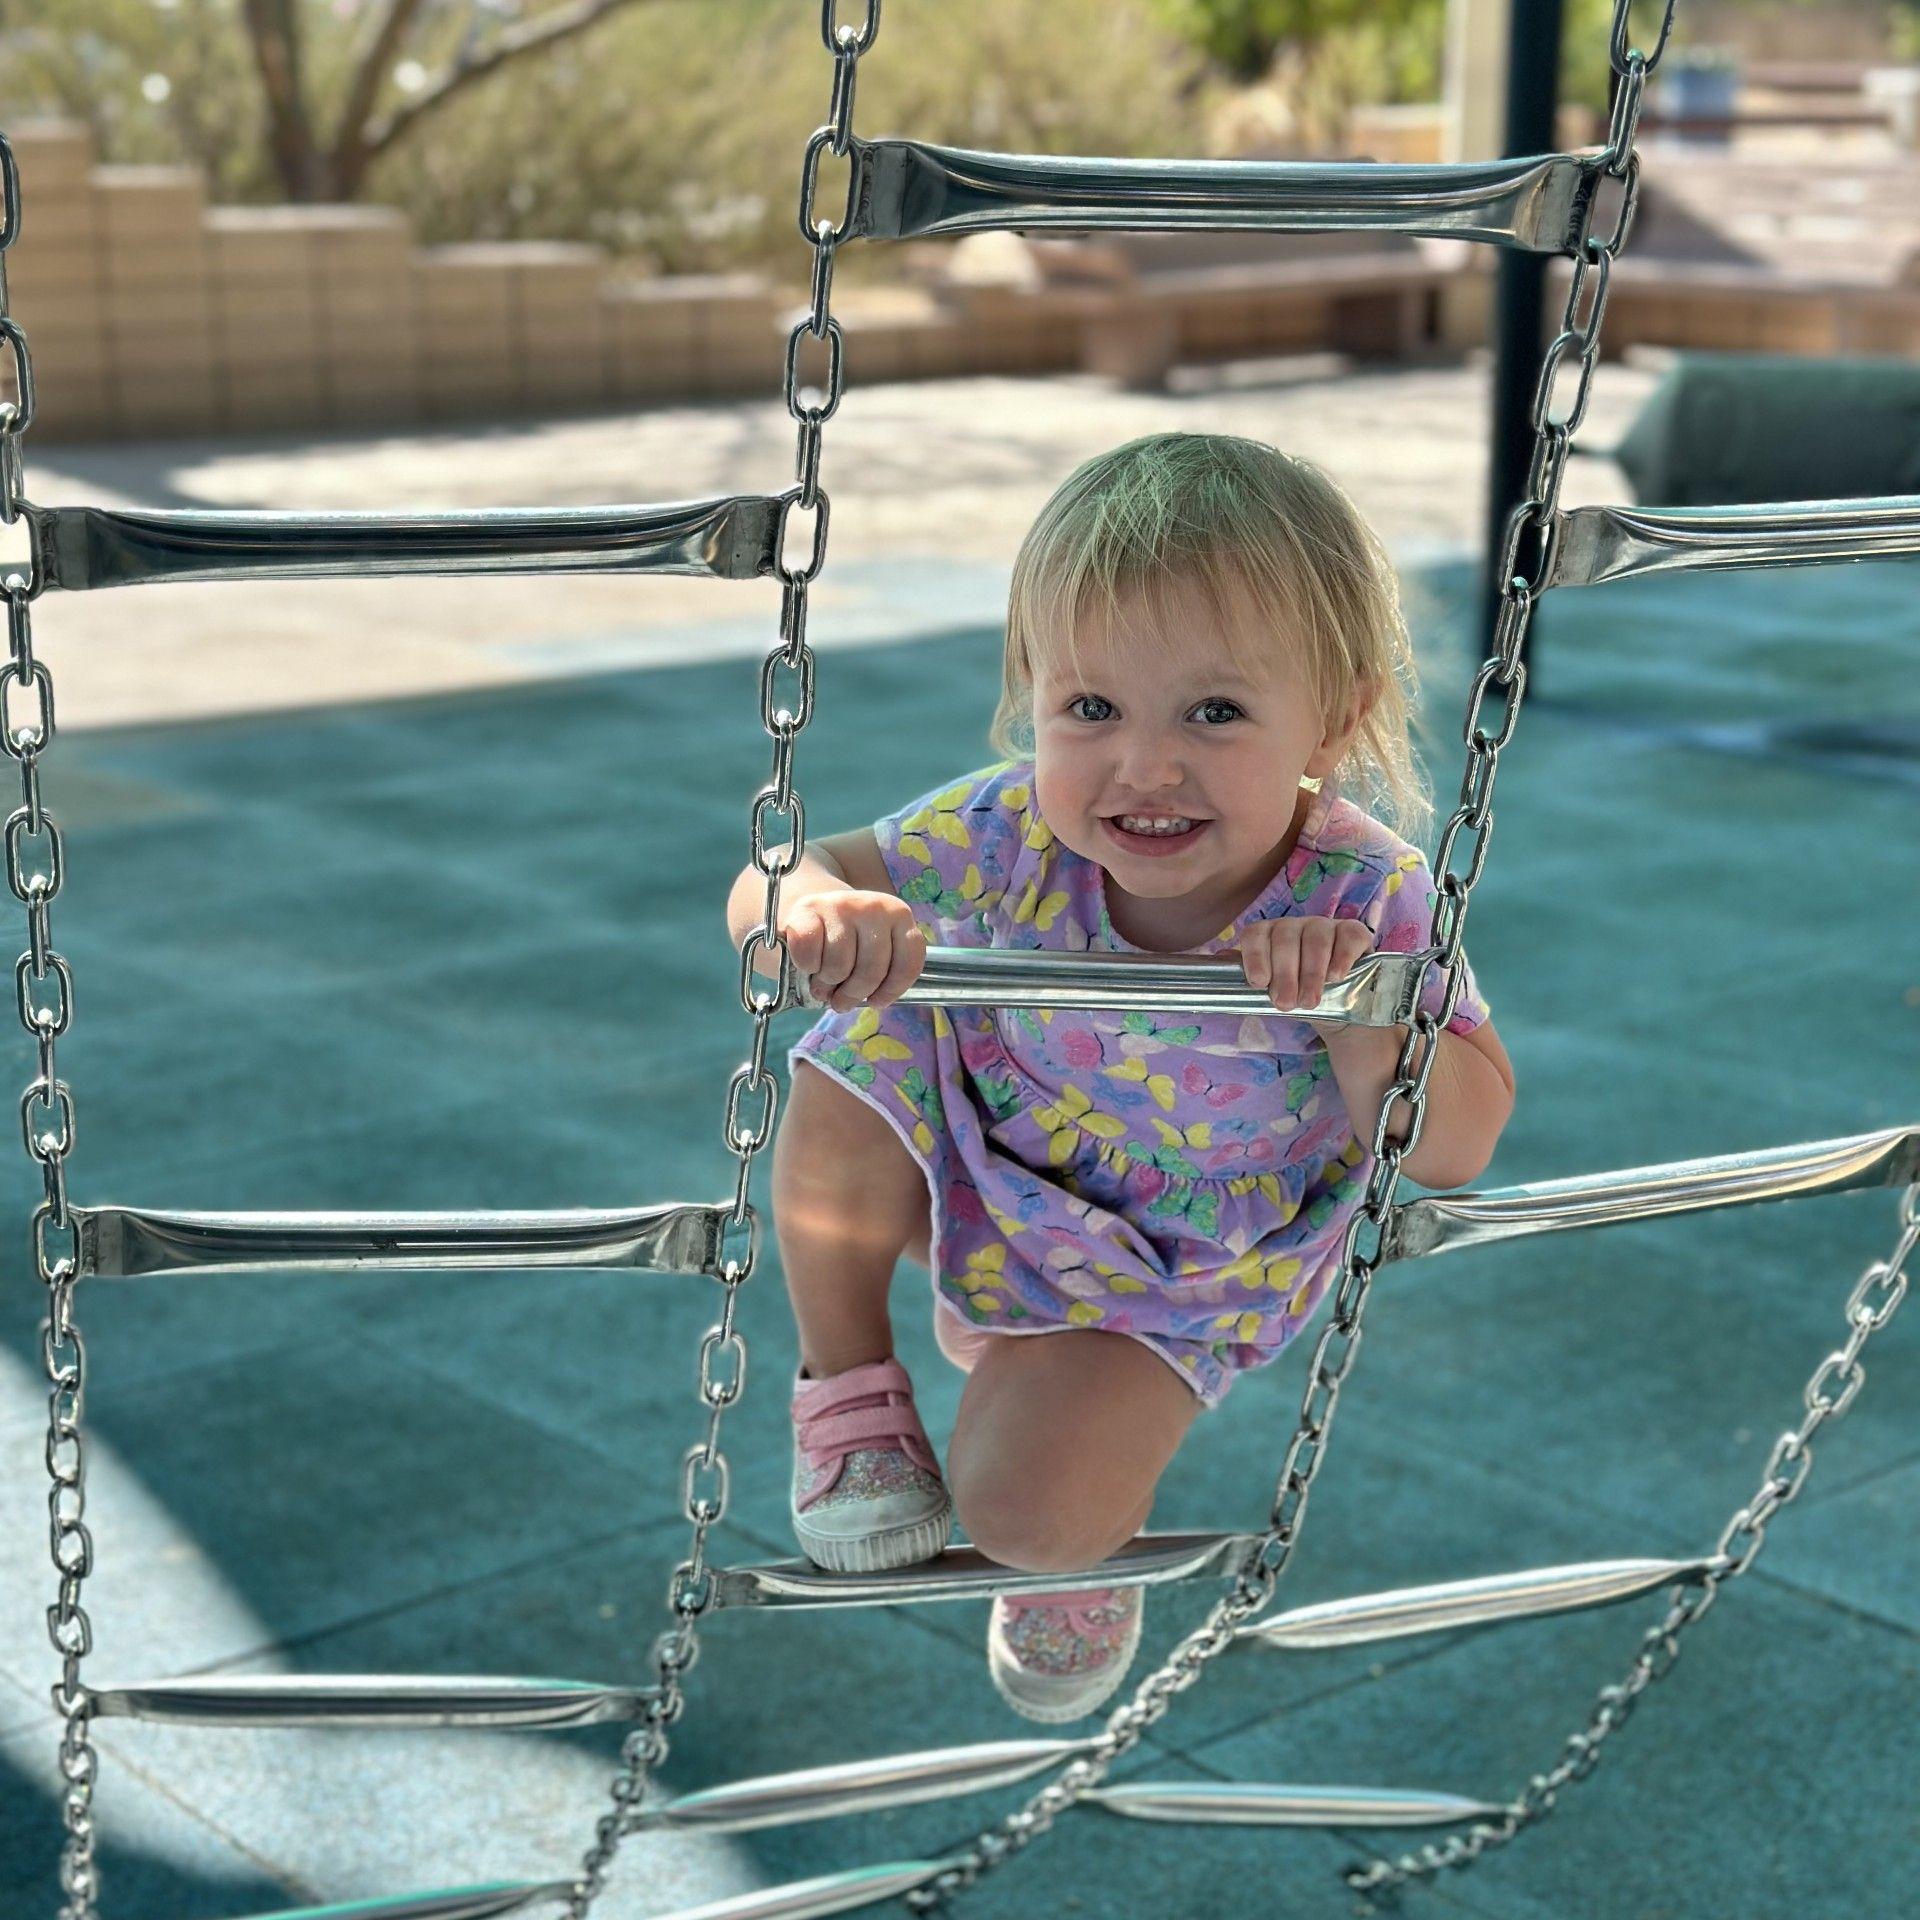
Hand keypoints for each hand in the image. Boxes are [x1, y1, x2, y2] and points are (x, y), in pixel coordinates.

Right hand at [781, 889, 927, 1010]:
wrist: (812, 911)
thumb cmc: (848, 938)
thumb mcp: (874, 949)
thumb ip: (883, 969)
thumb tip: (875, 1001)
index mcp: (899, 916)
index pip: (907, 965)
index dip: (892, 991)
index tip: (875, 1001)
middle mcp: (874, 906)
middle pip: (871, 971)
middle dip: (853, 994)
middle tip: (840, 1001)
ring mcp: (841, 905)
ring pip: (839, 966)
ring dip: (827, 984)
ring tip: (823, 983)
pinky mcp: (809, 908)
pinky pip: (809, 955)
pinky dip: (806, 967)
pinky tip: (808, 964)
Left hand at [1235, 916, 1376, 1020]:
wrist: (1337, 1008)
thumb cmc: (1296, 994)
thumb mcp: (1270, 991)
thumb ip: (1248, 977)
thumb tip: (1219, 958)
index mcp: (1269, 935)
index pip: (1256, 934)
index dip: (1255, 956)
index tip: (1258, 982)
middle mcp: (1295, 926)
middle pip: (1285, 939)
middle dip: (1284, 974)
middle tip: (1285, 1003)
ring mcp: (1325, 926)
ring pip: (1315, 939)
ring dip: (1311, 972)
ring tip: (1309, 1001)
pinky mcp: (1354, 933)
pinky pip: (1348, 937)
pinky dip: (1341, 957)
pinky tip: (1336, 977)